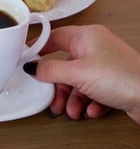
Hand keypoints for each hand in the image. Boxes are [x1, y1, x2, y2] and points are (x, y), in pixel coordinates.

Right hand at [24, 25, 139, 122]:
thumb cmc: (121, 77)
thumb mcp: (77, 73)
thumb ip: (51, 70)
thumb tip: (32, 67)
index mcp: (87, 36)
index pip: (54, 37)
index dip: (39, 47)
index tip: (26, 59)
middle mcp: (95, 48)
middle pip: (64, 64)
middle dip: (57, 85)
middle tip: (50, 98)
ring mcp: (104, 65)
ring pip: (77, 81)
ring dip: (72, 98)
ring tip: (71, 111)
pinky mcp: (112, 81)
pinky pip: (91, 90)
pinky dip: (88, 102)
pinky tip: (91, 110)